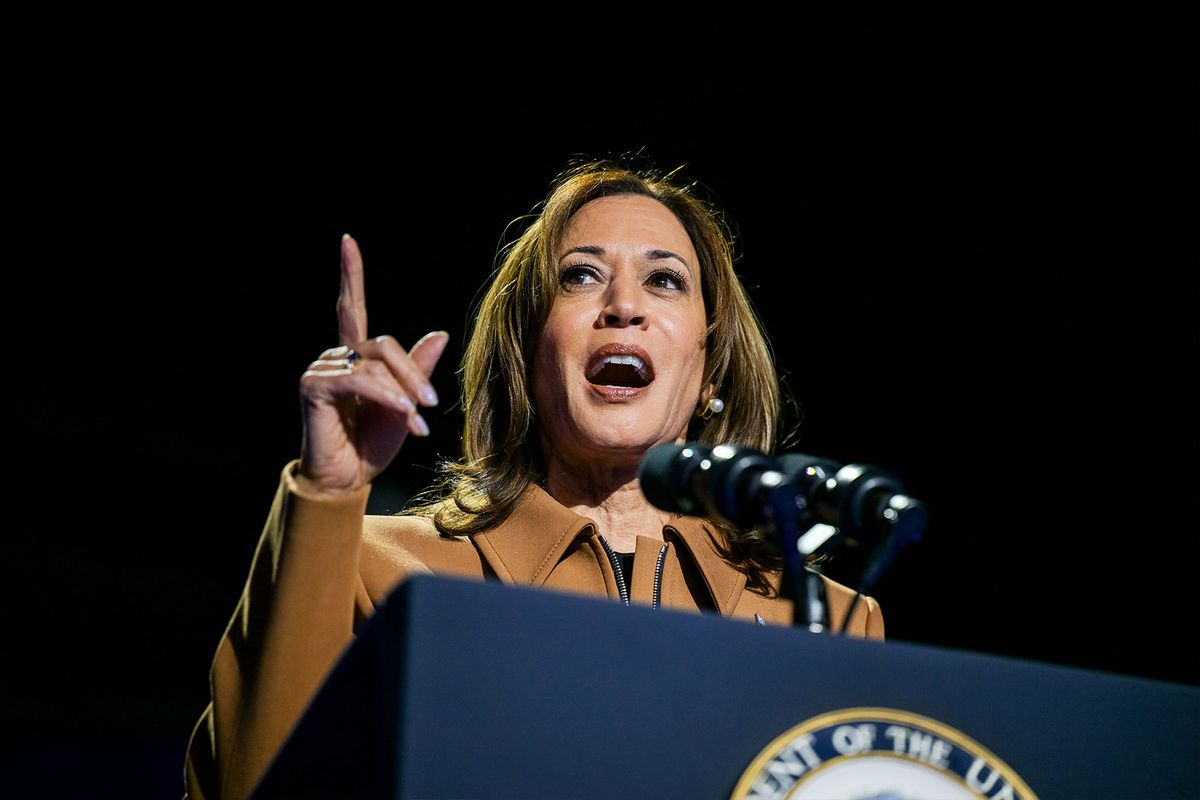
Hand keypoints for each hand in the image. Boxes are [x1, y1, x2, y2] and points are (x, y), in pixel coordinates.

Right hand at [295, 235, 448, 496]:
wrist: (348, 478)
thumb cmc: (373, 443)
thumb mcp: (406, 403)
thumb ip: (418, 369)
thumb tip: (439, 333)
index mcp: (355, 357)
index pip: (351, 307)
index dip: (350, 274)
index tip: (347, 240)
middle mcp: (335, 357)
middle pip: (383, 343)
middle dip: (412, 372)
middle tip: (430, 405)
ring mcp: (321, 370)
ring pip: (375, 362)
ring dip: (402, 392)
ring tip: (416, 422)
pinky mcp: (313, 387)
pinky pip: (359, 379)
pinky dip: (386, 395)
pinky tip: (402, 414)